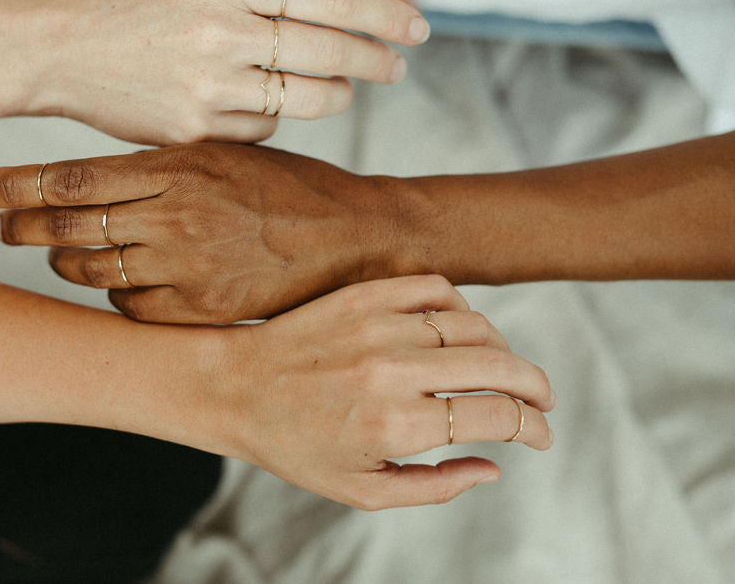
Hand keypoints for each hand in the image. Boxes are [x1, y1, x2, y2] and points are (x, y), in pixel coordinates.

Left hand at [0, 143, 391, 322]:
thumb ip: (163, 164)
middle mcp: (176, 214)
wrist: (353, 236)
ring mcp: (189, 265)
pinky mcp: (204, 308)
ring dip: (63, 260)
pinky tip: (114, 283)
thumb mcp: (226, 153)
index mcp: (179, 165)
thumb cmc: (290, 186)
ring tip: (52, 251)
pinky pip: (131, 308)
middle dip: (19, 224)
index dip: (15, 182)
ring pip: (93, 269)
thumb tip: (97, 175)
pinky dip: (113, 295)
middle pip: (69, 223)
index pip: (73, 176)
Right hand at [21, 0, 429, 144]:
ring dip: (337, 94)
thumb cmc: (133, 3)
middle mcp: (222, 30)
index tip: (415, 26)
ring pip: (307, 99)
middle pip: (330, 51)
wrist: (61, 51)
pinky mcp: (194, 130)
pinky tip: (267, 104)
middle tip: (396, 66)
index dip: (383, 13)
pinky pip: (265, 130)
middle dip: (376, 60)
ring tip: (343, 88)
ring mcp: (208, 84)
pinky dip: (277, 119)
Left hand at [218, 275, 554, 508]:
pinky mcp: (363, 294)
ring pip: (474, 326)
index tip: (542, 436)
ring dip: (503, 350)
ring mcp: (378, 325)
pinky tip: (460, 331)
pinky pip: (437, 287)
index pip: (497, 417)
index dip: (535, 428)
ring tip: (501, 371)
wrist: (234, 388)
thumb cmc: (295, 446)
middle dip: (538, 387)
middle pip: (500, 367)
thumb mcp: (360, 490)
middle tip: (544, 400)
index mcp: (394, 425)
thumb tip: (494, 468)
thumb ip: (434, 487)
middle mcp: (392, 370)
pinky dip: (462, 308)